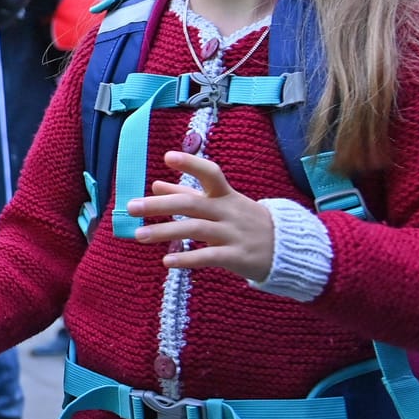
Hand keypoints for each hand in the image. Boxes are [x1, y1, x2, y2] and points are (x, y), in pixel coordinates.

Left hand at [129, 151, 275, 280]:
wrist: (287, 248)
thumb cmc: (245, 221)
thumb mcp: (221, 203)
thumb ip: (188, 193)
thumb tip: (155, 184)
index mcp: (225, 195)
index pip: (210, 173)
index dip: (190, 163)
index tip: (167, 157)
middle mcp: (228, 211)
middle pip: (192, 203)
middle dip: (159, 205)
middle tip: (130, 207)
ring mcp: (233, 233)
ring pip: (196, 229)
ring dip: (165, 231)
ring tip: (139, 235)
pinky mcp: (237, 256)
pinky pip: (209, 257)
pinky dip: (187, 258)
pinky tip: (166, 261)